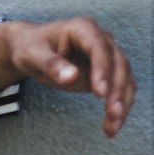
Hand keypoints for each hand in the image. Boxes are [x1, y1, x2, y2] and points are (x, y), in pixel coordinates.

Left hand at [0, 18, 135, 137]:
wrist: (31, 48)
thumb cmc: (29, 47)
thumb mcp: (32, 55)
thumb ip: (51, 64)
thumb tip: (71, 77)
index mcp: (83, 28)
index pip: (100, 48)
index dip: (103, 69)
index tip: (101, 93)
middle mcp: (101, 39)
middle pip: (119, 63)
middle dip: (117, 89)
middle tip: (112, 113)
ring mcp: (106, 56)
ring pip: (124, 77)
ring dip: (122, 102)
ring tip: (112, 126)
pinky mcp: (106, 72)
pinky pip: (119, 88)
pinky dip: (118, 106)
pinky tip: (111, 125)